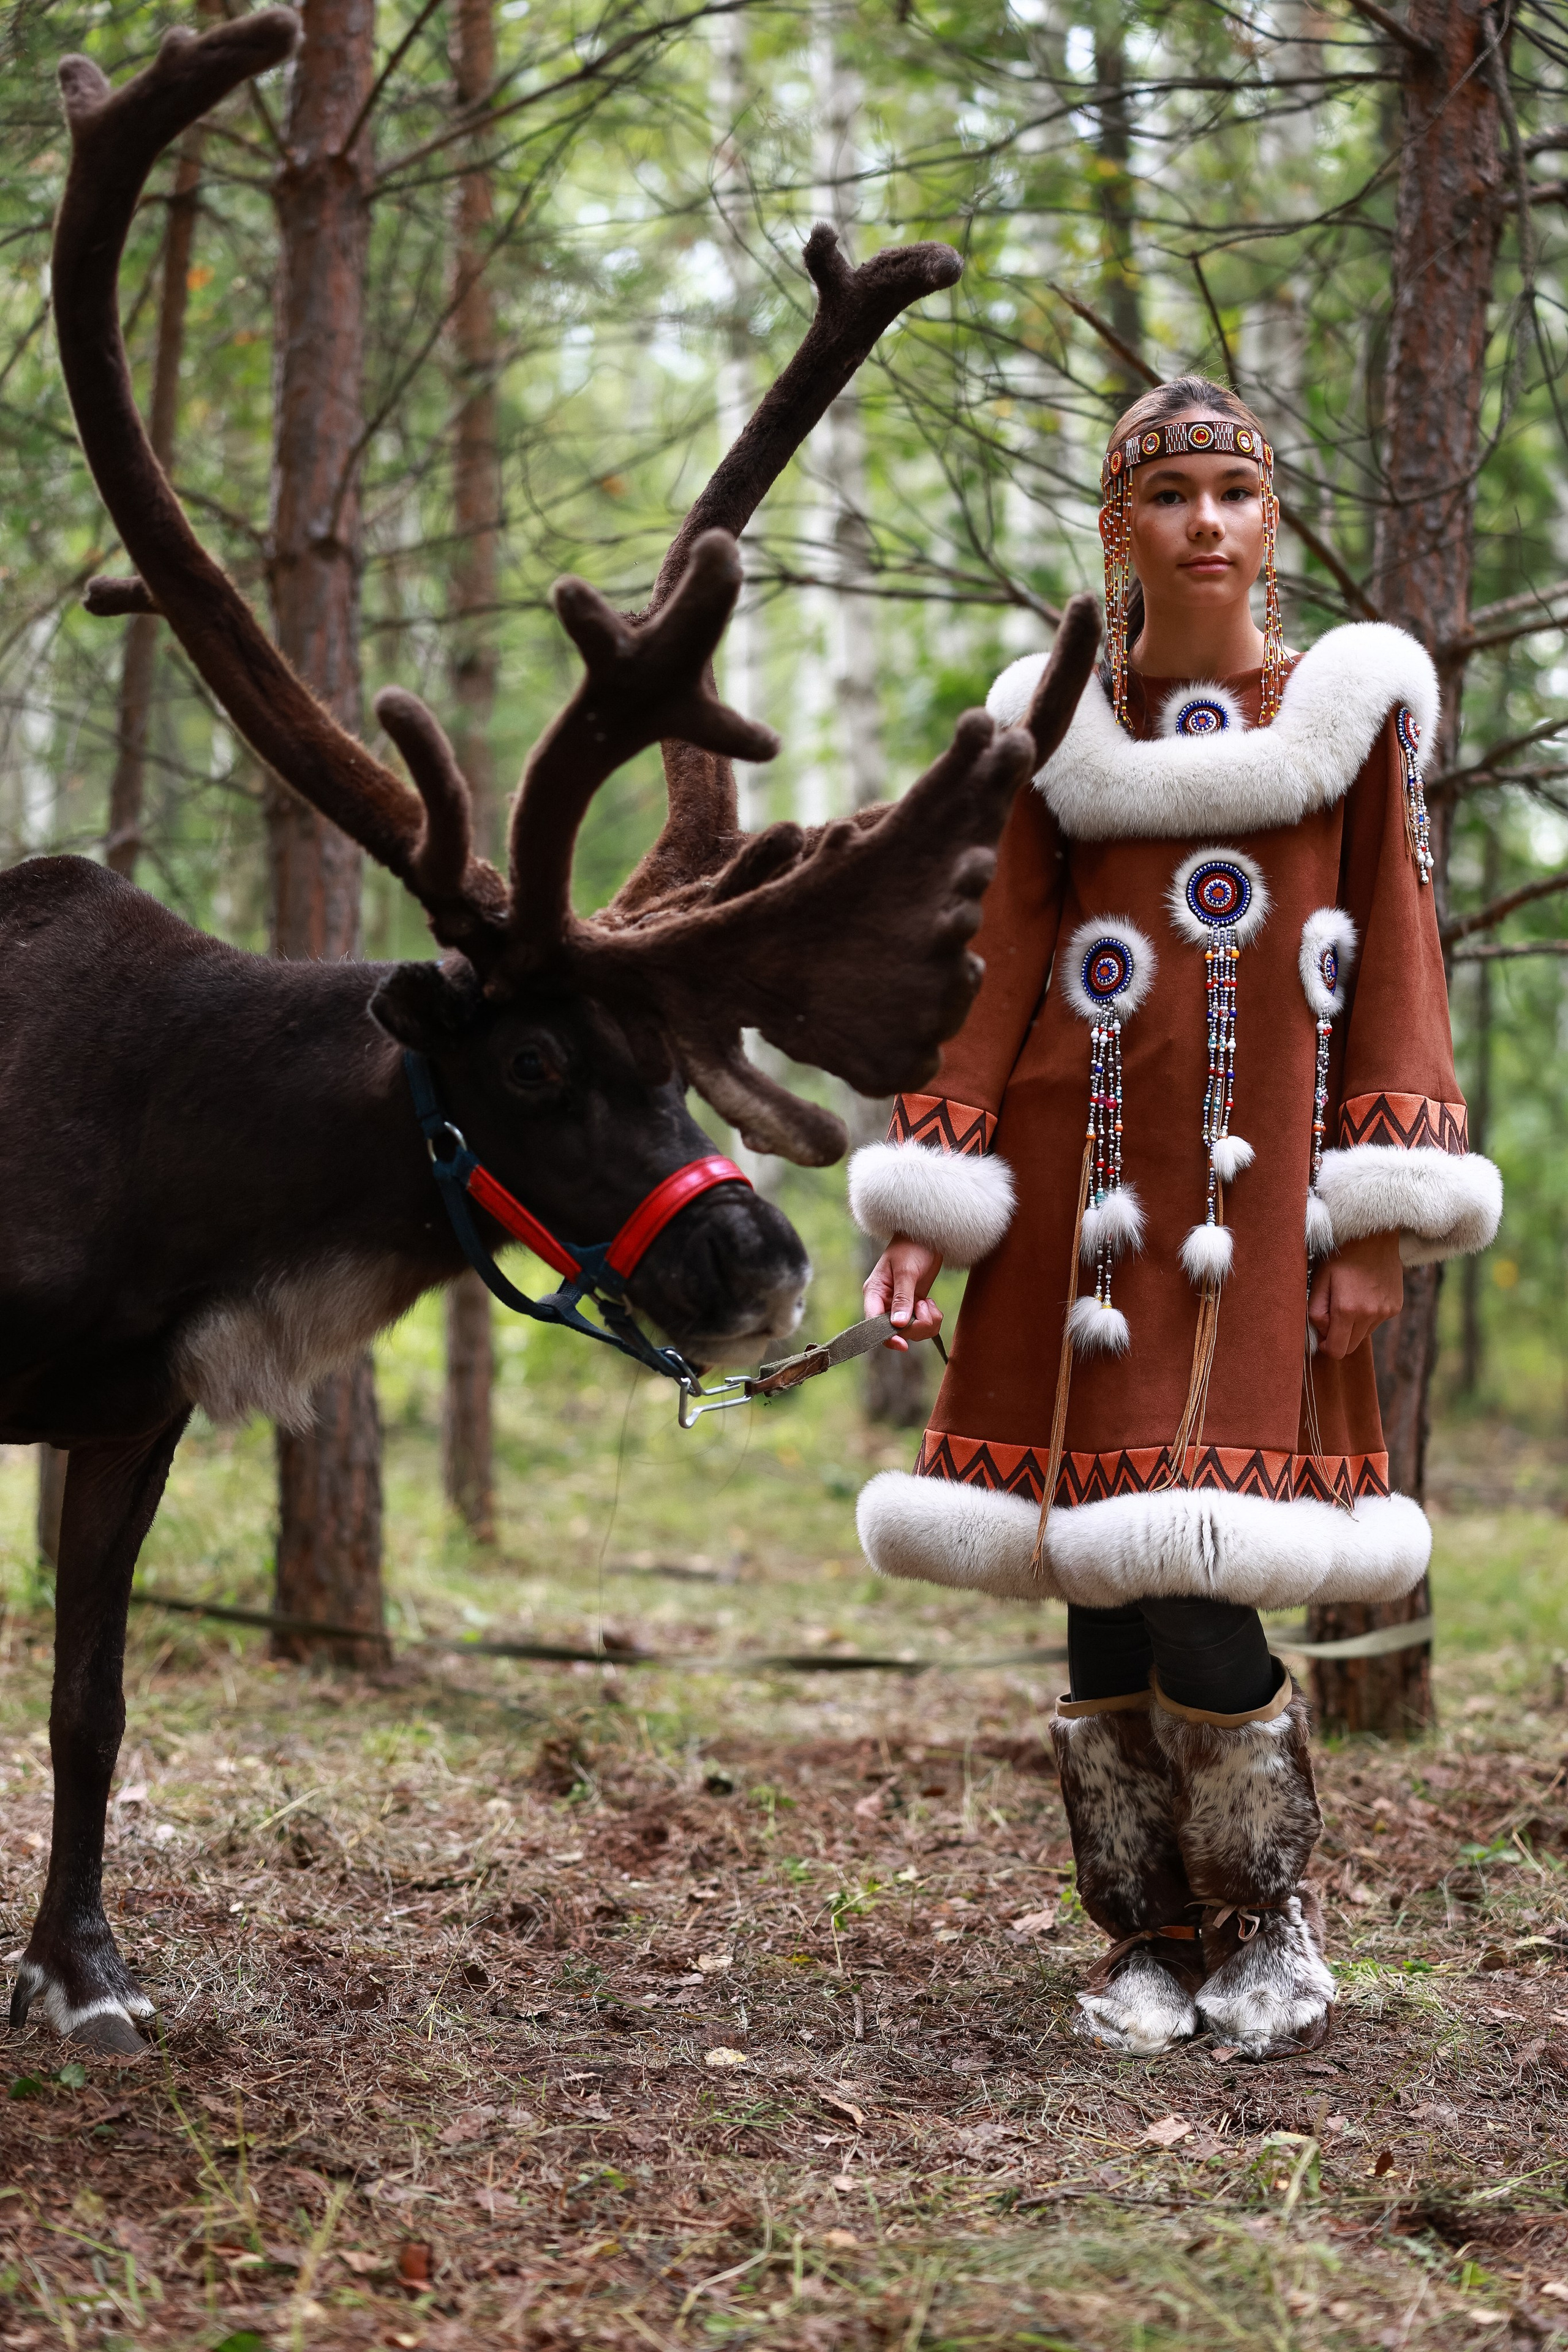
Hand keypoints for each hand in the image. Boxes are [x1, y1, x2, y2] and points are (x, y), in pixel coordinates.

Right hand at [864, 1237, 943, 1352]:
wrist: (928, 1237)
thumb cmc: (912, 1248)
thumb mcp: (906, 1272)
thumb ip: (902, 1298)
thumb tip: (897, 1325)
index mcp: (875, 1293)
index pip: (873, 1323)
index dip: (887, 1337)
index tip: (903, 1344)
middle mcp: (884, 1303)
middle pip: (895, 1331)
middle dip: (915, 1325)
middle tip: (925, 1307)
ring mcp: (899, 1306)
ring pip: (911, 1331)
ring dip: (925, 1322)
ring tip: (928, 1302)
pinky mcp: (913, 1307)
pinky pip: (922, 1325)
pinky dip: (931, 1318)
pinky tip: (930, 1303)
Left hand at [1308, 1230, 1403, 1359]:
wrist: (1374, 1236)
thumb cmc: (1340, 1256)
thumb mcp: (1319, 1280)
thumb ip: (1316, 1312)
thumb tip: (1322, 1334)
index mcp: (1347, 1309)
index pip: (1337, 1350)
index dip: (1326, 1347)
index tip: (1321, 1335)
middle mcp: (1370, 1315)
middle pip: (1351, 1346)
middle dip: (1338, 1337)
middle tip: (1331, 1313)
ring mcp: (1386, 1312)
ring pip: (1363, 1334)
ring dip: (1353, 1326)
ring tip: (1349, 1298)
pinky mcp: (1396, 1307)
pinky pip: (1376, 1322)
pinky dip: (1367, 1316)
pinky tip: (1363, 1294)